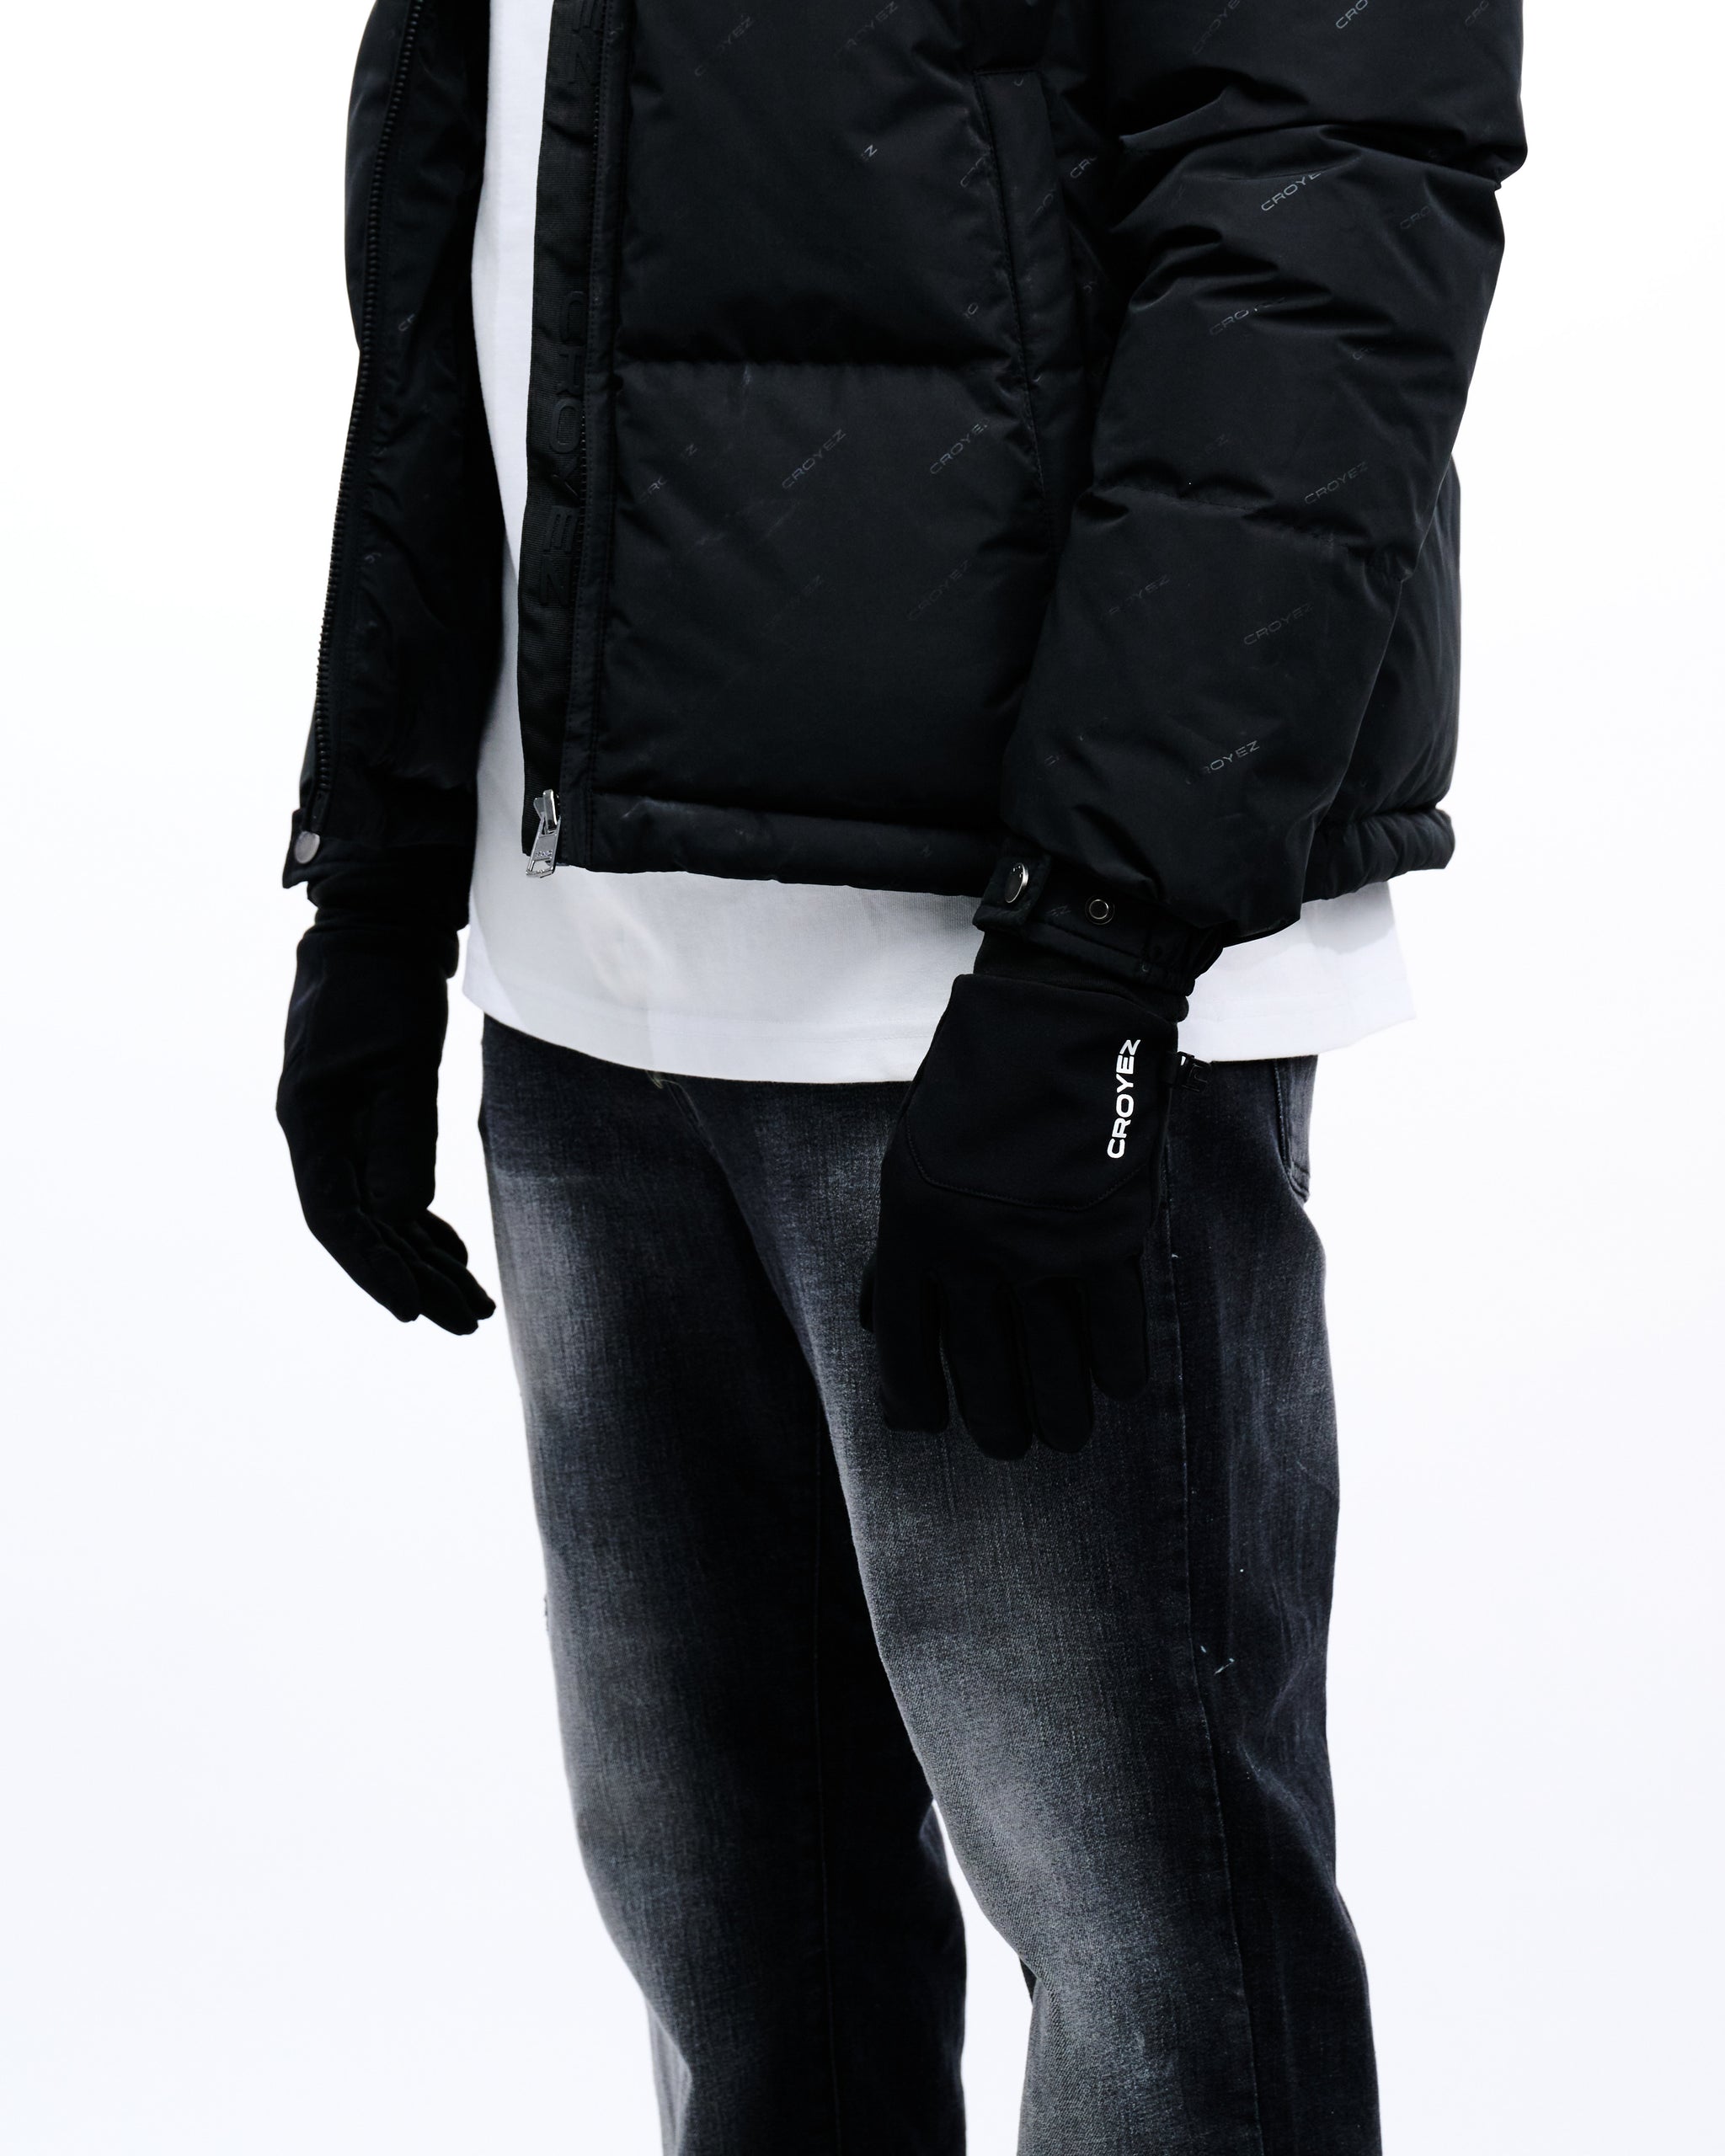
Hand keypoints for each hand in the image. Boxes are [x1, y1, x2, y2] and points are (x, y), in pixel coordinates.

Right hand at [277, 920, 494, 1334]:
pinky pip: (393, 1191)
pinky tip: (453, 1256)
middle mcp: (320, 1136)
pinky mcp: (370, 1123)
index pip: (337, 1218)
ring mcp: (343, 1132)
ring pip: (383, 1216)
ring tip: (475, 1306)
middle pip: (365, 1229)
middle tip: (470, 1322)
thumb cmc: (386, 984)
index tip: (413, 1309)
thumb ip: (403, 1136)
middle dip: (415, 1279)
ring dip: (426, 1261)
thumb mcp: (404, 1057)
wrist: (378, 931)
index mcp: (311, 1123)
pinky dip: (423, 1226)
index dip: (374, 1268)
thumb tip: (403, 1215)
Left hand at [862, 971, 1179, 1457]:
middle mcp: (968, 1252)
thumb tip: (876, 1315)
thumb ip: (901, 1238)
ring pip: (1050, 1368)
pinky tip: (1116, 1384)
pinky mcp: (1106, 1242)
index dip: (916, 1394)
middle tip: (1013, 1446)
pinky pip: (1113, 1335)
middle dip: (997, 1421)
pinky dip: (1116, 1369)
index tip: (929, 1425)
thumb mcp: (912, 1156)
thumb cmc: (981, 1079)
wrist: (1058, 1015)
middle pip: (980, 1369)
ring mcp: (1039, 1251)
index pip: (905, 1340)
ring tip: (1065, 1435)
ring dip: (1059, 1414)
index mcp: (910, 1226)